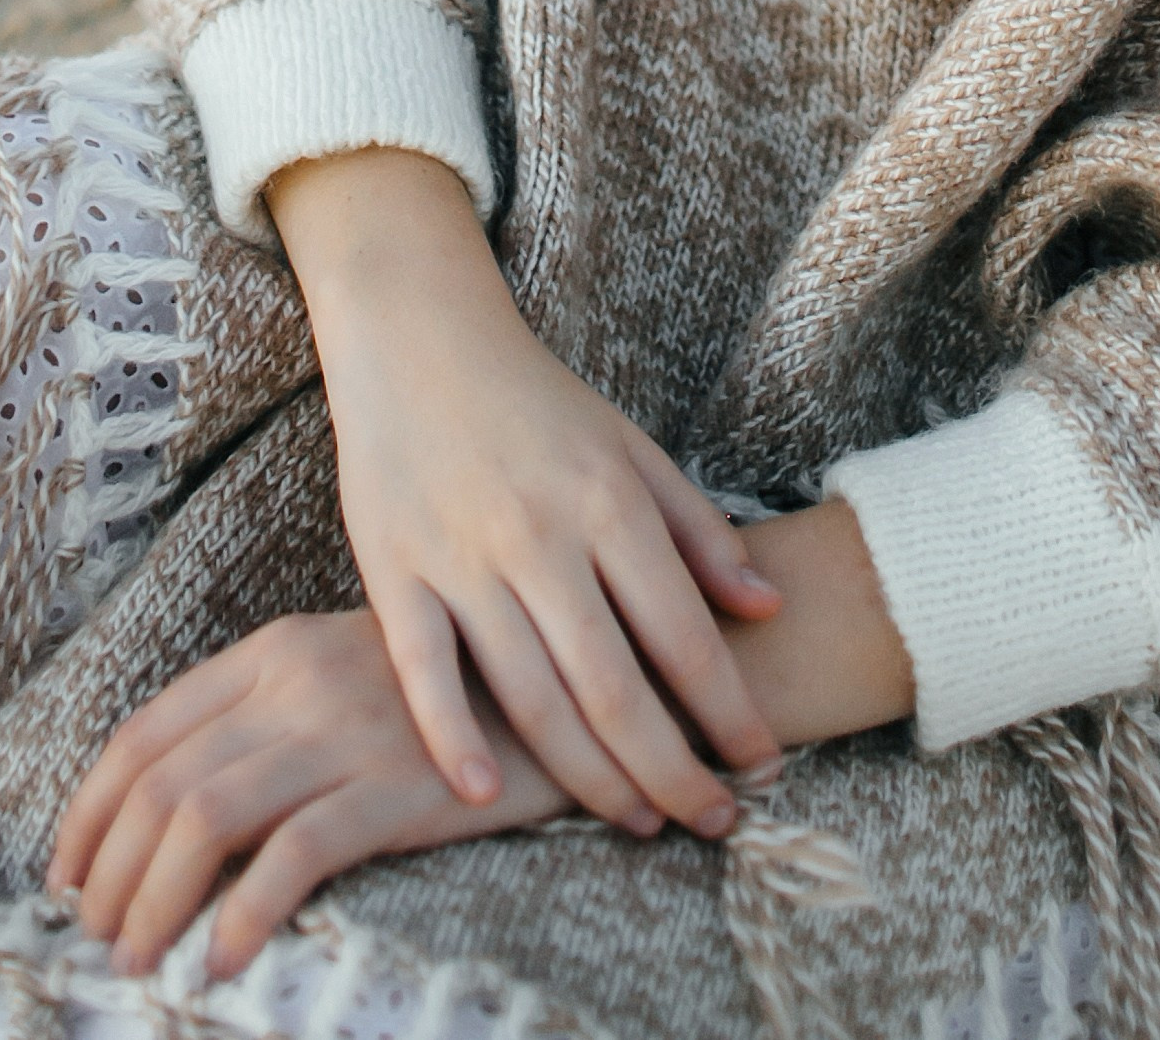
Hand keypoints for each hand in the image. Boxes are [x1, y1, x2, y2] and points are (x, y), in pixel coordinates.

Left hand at [47, 608, 566, 982]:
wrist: (575, 682)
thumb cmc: (454, 696)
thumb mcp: (348, 677)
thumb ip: (272, 719)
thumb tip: (178, 815)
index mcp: (275, 649)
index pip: (146, 730)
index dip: (90, 810)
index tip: (66, 874)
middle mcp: (295, 679)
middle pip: (162, 779)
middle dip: (109, 870)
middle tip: (94, 936)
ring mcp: (343, 728)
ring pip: (205, 816)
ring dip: (153, 899)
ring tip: (138, 959)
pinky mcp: (393, 783)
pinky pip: (292, 853)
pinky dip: (242, 913)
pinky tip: (225, 959)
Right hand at [269, 149, 785, 841]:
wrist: (419, 336)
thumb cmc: (536, 400)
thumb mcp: (630, 446)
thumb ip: (698, 528)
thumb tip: (766, 607)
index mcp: (608, 501)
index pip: (682, 634)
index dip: (729, 712)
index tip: (764, 767)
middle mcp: (541, 535)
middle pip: (614, 686)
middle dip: (673, 770)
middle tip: (714, 825)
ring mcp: (463, 557)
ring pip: (531, 696)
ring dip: (589, 777)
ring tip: (638, 825)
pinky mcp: (392, 570)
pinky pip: (423, 671)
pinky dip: (453, 739)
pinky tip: (487, 798)